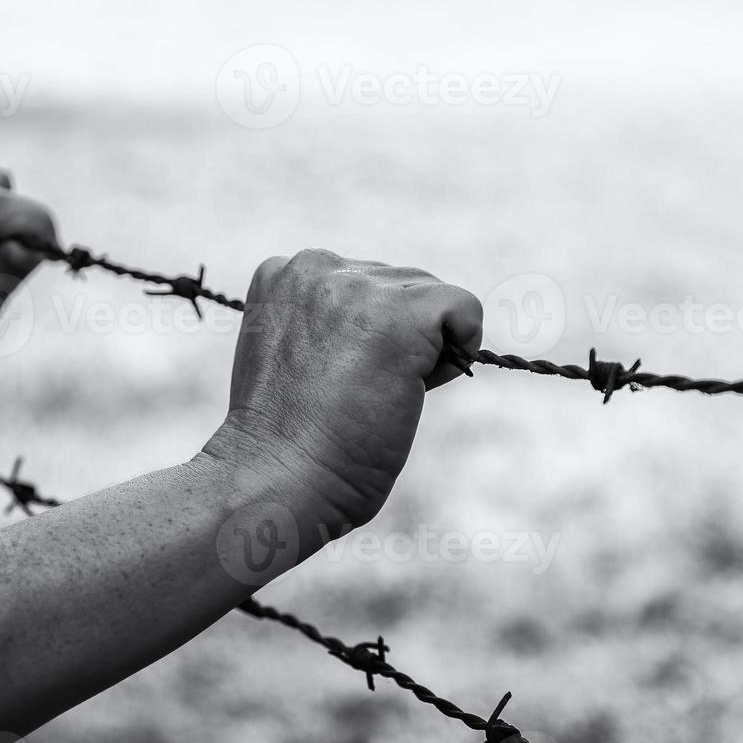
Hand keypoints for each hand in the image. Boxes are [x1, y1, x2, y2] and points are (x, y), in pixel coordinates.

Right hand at [208, 249, 482, 533]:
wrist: (277, 477)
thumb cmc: (283, 441)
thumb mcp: (290, 355)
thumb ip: (324, 322)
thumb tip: (380, 325)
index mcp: (283, 271)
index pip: (360, 283)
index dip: (362, 336)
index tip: (329, 380)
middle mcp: (317, 265)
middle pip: (400, 286)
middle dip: (396, 338)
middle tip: (353, 396)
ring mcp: (359, 285)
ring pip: (432, 300)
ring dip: (423, 350)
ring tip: (373, 396)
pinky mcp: (403, 313)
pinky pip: (465, 310)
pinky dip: (459, 353)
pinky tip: (414, 388)